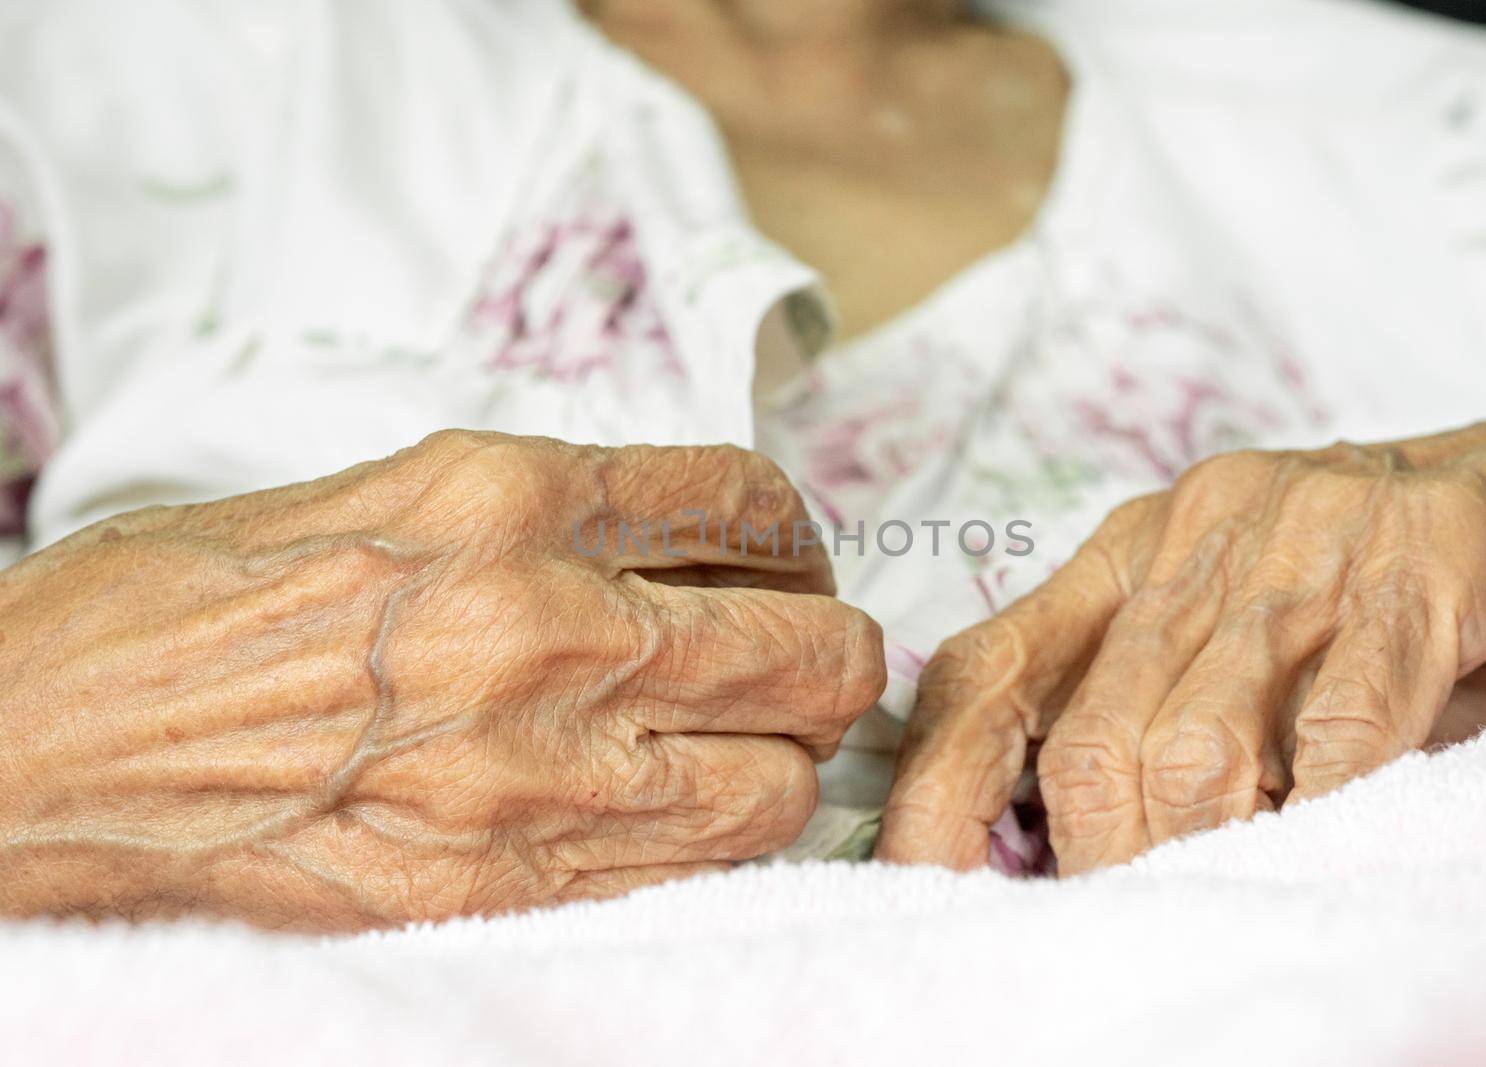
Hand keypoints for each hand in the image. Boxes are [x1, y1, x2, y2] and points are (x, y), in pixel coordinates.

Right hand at [0, 431, 883, 928]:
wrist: (40, 753)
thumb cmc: (177, 616)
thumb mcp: (366, 499)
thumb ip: (533, 515)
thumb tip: (664, 542)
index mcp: (502, 495)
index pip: (743, 500)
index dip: (792, 537)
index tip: (785, 560)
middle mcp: (542, 622)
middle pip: (809, 646)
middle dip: (825, 650)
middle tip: (796, 654)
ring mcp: (532, 767)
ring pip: (783, 776)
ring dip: (785, 756)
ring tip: (742, 741)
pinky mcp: (503, 885)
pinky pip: (698, 867)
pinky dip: (720, 837)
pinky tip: (679, 810)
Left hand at [877, 413, 1485, 873]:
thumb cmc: (1362, 589)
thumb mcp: (1226, 633)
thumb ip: (1139, 712)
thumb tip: (1035, 847)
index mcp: (1129, 552)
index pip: (986, 673)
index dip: (938, 794)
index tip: (927, 884)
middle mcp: (1198, 532)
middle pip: (1089, 734)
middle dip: (1096, 859)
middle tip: (1119, 923)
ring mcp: (1310, 536)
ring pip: (1202, 738)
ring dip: (1200, 849)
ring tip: (1222, 896)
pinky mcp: (1425, 557)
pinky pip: (1349, 718)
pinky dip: (1324, 810)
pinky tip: (1321, 842)